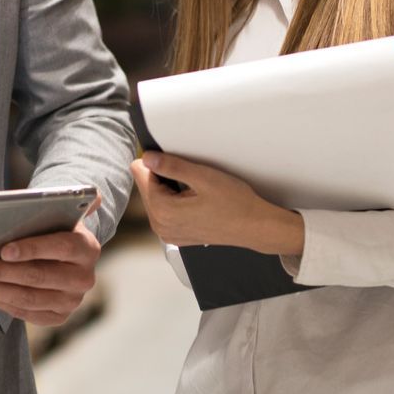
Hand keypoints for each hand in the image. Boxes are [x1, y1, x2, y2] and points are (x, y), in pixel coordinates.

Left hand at [0, 207, 102, 327]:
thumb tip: (87, 195)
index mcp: (87, 248)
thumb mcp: (56, 214)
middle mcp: (83, 278)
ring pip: (27, 298)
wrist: (65, 256)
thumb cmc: (52, 229)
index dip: (32, 249)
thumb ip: (58, 204)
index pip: (61, 247)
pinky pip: (25, 312)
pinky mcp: (58, 316)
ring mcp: (71, 301)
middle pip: (37, 276)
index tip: (3, 250)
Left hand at [128, 153, 303, 256]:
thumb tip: (147, 158)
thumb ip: (171, 166)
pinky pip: (165, 211)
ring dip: (170, 189)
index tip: (176, 162)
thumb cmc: (235, 204)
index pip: (139, 173)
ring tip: (196, 192)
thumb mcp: (203, 177)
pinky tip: (196, 202)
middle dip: (164, 177)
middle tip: (192, 180)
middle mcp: (160, 226)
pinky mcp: (176, 236)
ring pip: (155, 198)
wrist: (254, 226)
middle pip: (146, 186)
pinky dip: (176, 202)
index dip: (157, 162)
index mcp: (162, 210)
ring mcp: (167, 233)